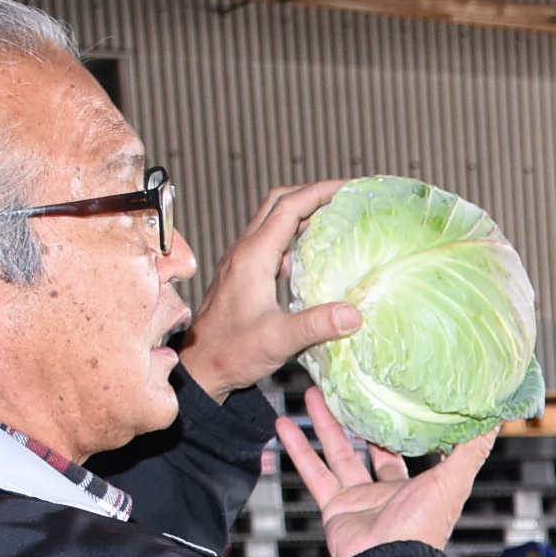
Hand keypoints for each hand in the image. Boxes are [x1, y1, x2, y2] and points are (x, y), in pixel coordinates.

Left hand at [176, 181, 359, 400]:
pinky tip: (310, 257)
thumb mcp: (278, 340)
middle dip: (310, 194)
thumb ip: (316, 325)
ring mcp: (242, 262)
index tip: (347, 188)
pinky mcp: (243, 275)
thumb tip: (354, 313)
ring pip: (272, 221)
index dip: (318, 192)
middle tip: (342, 198)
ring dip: (301, 214)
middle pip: (278, 204)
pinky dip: (293, 238)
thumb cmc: (232, 352)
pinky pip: (270, 243)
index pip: (288, 208)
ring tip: (333, 221)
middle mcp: (245, 252)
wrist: (202, 367)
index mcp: (253, 257)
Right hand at [275, 386, 490, 556]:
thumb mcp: (453, 481)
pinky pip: (313, 473)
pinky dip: (298, 449)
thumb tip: (496, 418)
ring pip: (339, 453)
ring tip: (313, 392)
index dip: (406, 426)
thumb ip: (470, 450)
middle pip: (370, 447)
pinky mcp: (335, 507)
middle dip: (360, 420)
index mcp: (418, 486)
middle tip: (349, 389)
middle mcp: (388, 492)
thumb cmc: (422, 528)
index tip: (400, 398)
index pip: (413, 449)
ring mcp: (360, 499)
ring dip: (325, 424)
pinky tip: (284, 423)